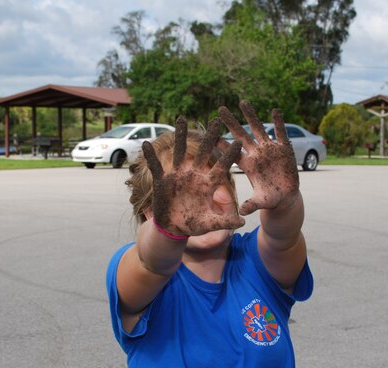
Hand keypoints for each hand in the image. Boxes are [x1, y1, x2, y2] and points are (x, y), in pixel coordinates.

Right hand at [142, 116, 244, 236]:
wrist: (174, 229)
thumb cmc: (194, 224)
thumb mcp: (209, 224)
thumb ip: (224, 222)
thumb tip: (242, 222)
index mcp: (208, 184)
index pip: (221, 167)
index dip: (228, 156)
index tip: (238, 143)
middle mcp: (194, 175)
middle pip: (203, 153)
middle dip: (210, 137)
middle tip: (217, 120)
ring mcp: (178, 176)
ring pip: (179, 152)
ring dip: (180, 136)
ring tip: (181, 118)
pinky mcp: (163, 180)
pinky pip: (156, 166)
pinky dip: (150, 156)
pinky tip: (145, 144)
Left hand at [219, 100, 299, 214]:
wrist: (285, 197)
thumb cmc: (269, 200)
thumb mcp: (261, 202)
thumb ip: (252, 205)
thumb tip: (242, 212)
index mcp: (248, 165)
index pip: (232, 152)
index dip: (222, 143)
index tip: (210, 133)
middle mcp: (256, 154)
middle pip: (242, 135)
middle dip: (231, 123)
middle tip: (220, 109)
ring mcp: (270, 150)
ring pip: (259, 129)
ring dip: (251, 116)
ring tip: (243, 102)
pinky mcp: (284, 149)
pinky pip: (281, 133)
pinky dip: (279, 122)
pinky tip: (275, 110)